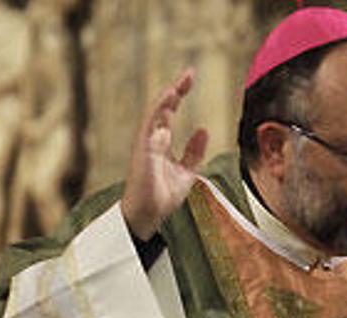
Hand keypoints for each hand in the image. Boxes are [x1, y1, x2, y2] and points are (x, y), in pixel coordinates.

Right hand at [121, 68, 208, 239]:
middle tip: (189, 74)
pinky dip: (158, 116)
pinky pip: (149, 129)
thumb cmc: (161, 197)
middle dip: (175, 90)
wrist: (147, 216)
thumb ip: (194, 152)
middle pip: (162, 108)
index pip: (169, 112)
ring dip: (166, 99)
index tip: (190, 77)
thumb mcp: (186, 173)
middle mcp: (151, 140)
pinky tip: (169, 105)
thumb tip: (204, 130)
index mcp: (160, 142)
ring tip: (178, 86)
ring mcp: (145, 145)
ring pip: (154, 115)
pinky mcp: (142, 153)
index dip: (179, 94)